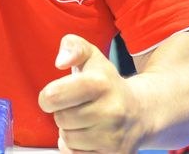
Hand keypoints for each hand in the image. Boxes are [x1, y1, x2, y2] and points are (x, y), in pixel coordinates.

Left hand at [38, 35, 143, 152]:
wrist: (141, 112)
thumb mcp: (91, 56)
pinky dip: (77, 149)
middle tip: (77, 107)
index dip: (47, 97)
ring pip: (68, 140)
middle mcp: (111, 111)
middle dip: (63, 113)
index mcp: (101, 83)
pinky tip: (89, 137)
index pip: (54, 95)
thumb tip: (61, 61)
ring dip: (70, 131)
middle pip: (60, 119)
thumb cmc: (107, 83)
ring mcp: (114, 138)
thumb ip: (72, 46)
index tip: (54, 95)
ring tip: (85, 121)